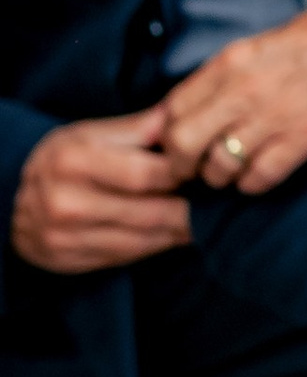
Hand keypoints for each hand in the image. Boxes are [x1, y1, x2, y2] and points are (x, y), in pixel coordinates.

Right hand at [11, 113, 191, 272]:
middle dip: (189, 209)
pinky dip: (157, 247)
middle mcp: (66, 202)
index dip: (182, 173)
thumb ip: (141, 127)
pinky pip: (127, 257)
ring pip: (143, 240)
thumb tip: (186, 116)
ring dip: (179, 233)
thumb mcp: (93, 133)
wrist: (14, 200)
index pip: (145, 174)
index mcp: (74, 160)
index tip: (205, 170)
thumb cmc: (65, 159)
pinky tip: (175, 236)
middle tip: (216, 202)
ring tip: (204, 220)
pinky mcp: (68, 260)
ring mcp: (65, 236)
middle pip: (148, 213)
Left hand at [158, 0, 306, 196]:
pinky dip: (250, 183)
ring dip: (218, 176)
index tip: (174, 144)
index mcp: (228, 64)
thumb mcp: (251, 50)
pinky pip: (257, 179)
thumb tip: (170, 115)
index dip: (166, 134)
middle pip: (183, 144)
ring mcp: (273, 118)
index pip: (172, 110)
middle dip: (180, 164)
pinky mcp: (302, 140)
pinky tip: (256, 172)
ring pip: (218, 168)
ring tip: (228, 169)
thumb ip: (211, 82)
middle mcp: (244, 91)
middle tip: (189, 168)